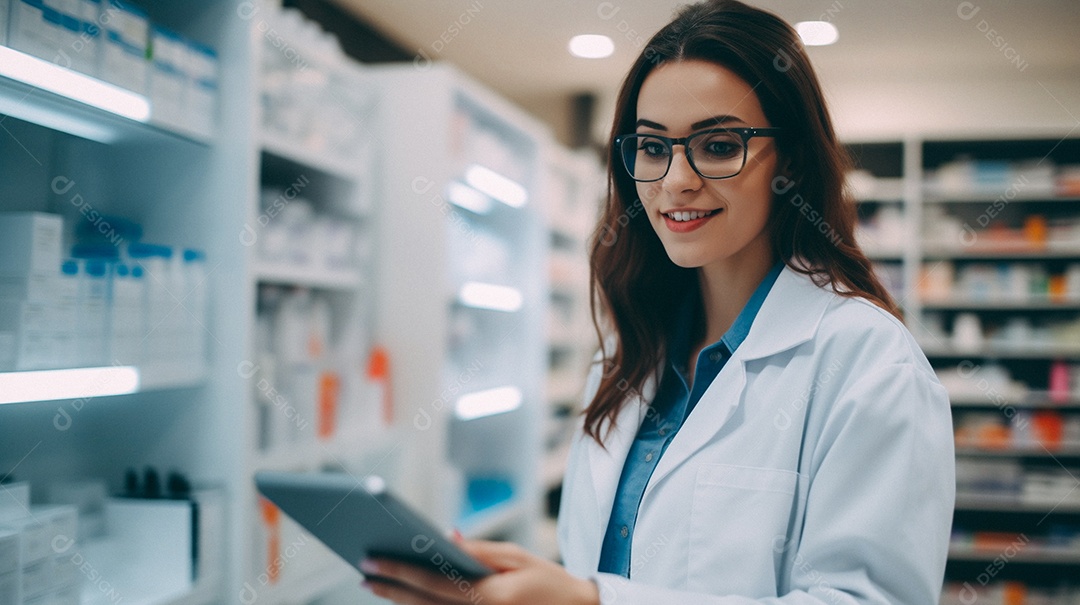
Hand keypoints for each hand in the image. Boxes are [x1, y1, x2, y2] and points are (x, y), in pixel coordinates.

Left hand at [360, 539, 598, 604]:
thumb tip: (443, 538)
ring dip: (398, 601)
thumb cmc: (547, 580)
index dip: (399, 571)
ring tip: (375, 584)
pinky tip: (402, 597)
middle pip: (422, 604)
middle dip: (389, 588)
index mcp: (487, 596)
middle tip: (363, 573)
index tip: (373, 561)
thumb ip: (477, 550)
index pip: (433, 583)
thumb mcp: (516, 557)